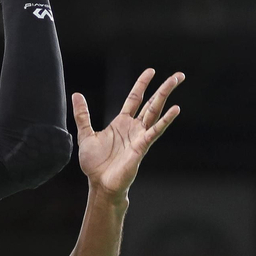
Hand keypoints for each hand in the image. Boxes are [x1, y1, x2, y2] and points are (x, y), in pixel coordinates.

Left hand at [71, 69, 183, 198]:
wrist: (100, 184)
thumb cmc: (95, 164)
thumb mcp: (85, 134)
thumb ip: (82, 115)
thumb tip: (76, 95)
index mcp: (122, 122)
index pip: (135, 98)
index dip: (142, 84)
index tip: (151, 71)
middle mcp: (134, 127)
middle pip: (152, 102)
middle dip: (164, 88)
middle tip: (179, 75)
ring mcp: (140, 136)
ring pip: (156, 111)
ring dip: (166, 96)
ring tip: (177, 81)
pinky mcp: (142, 146)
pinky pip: (155, 131)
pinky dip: (165, 120)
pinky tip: (175, 109)